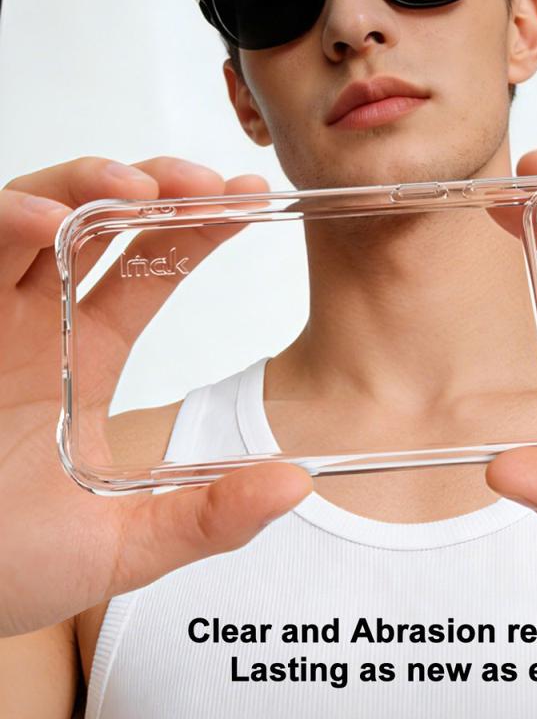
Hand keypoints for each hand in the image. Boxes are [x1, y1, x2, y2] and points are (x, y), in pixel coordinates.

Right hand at [0, 157, 311, 637]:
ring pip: (21, 219)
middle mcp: (30, 322)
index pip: (148, 267)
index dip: (197, 228)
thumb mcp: (122, 543)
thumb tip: (294, 485)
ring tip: (133, 187)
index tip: (248, 198)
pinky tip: (38, 221)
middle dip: (146, 188)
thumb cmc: (6, 567)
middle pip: (89, 223)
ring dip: (77, 189)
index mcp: (82, 353)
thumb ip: (207, 516)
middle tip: (204, 182)